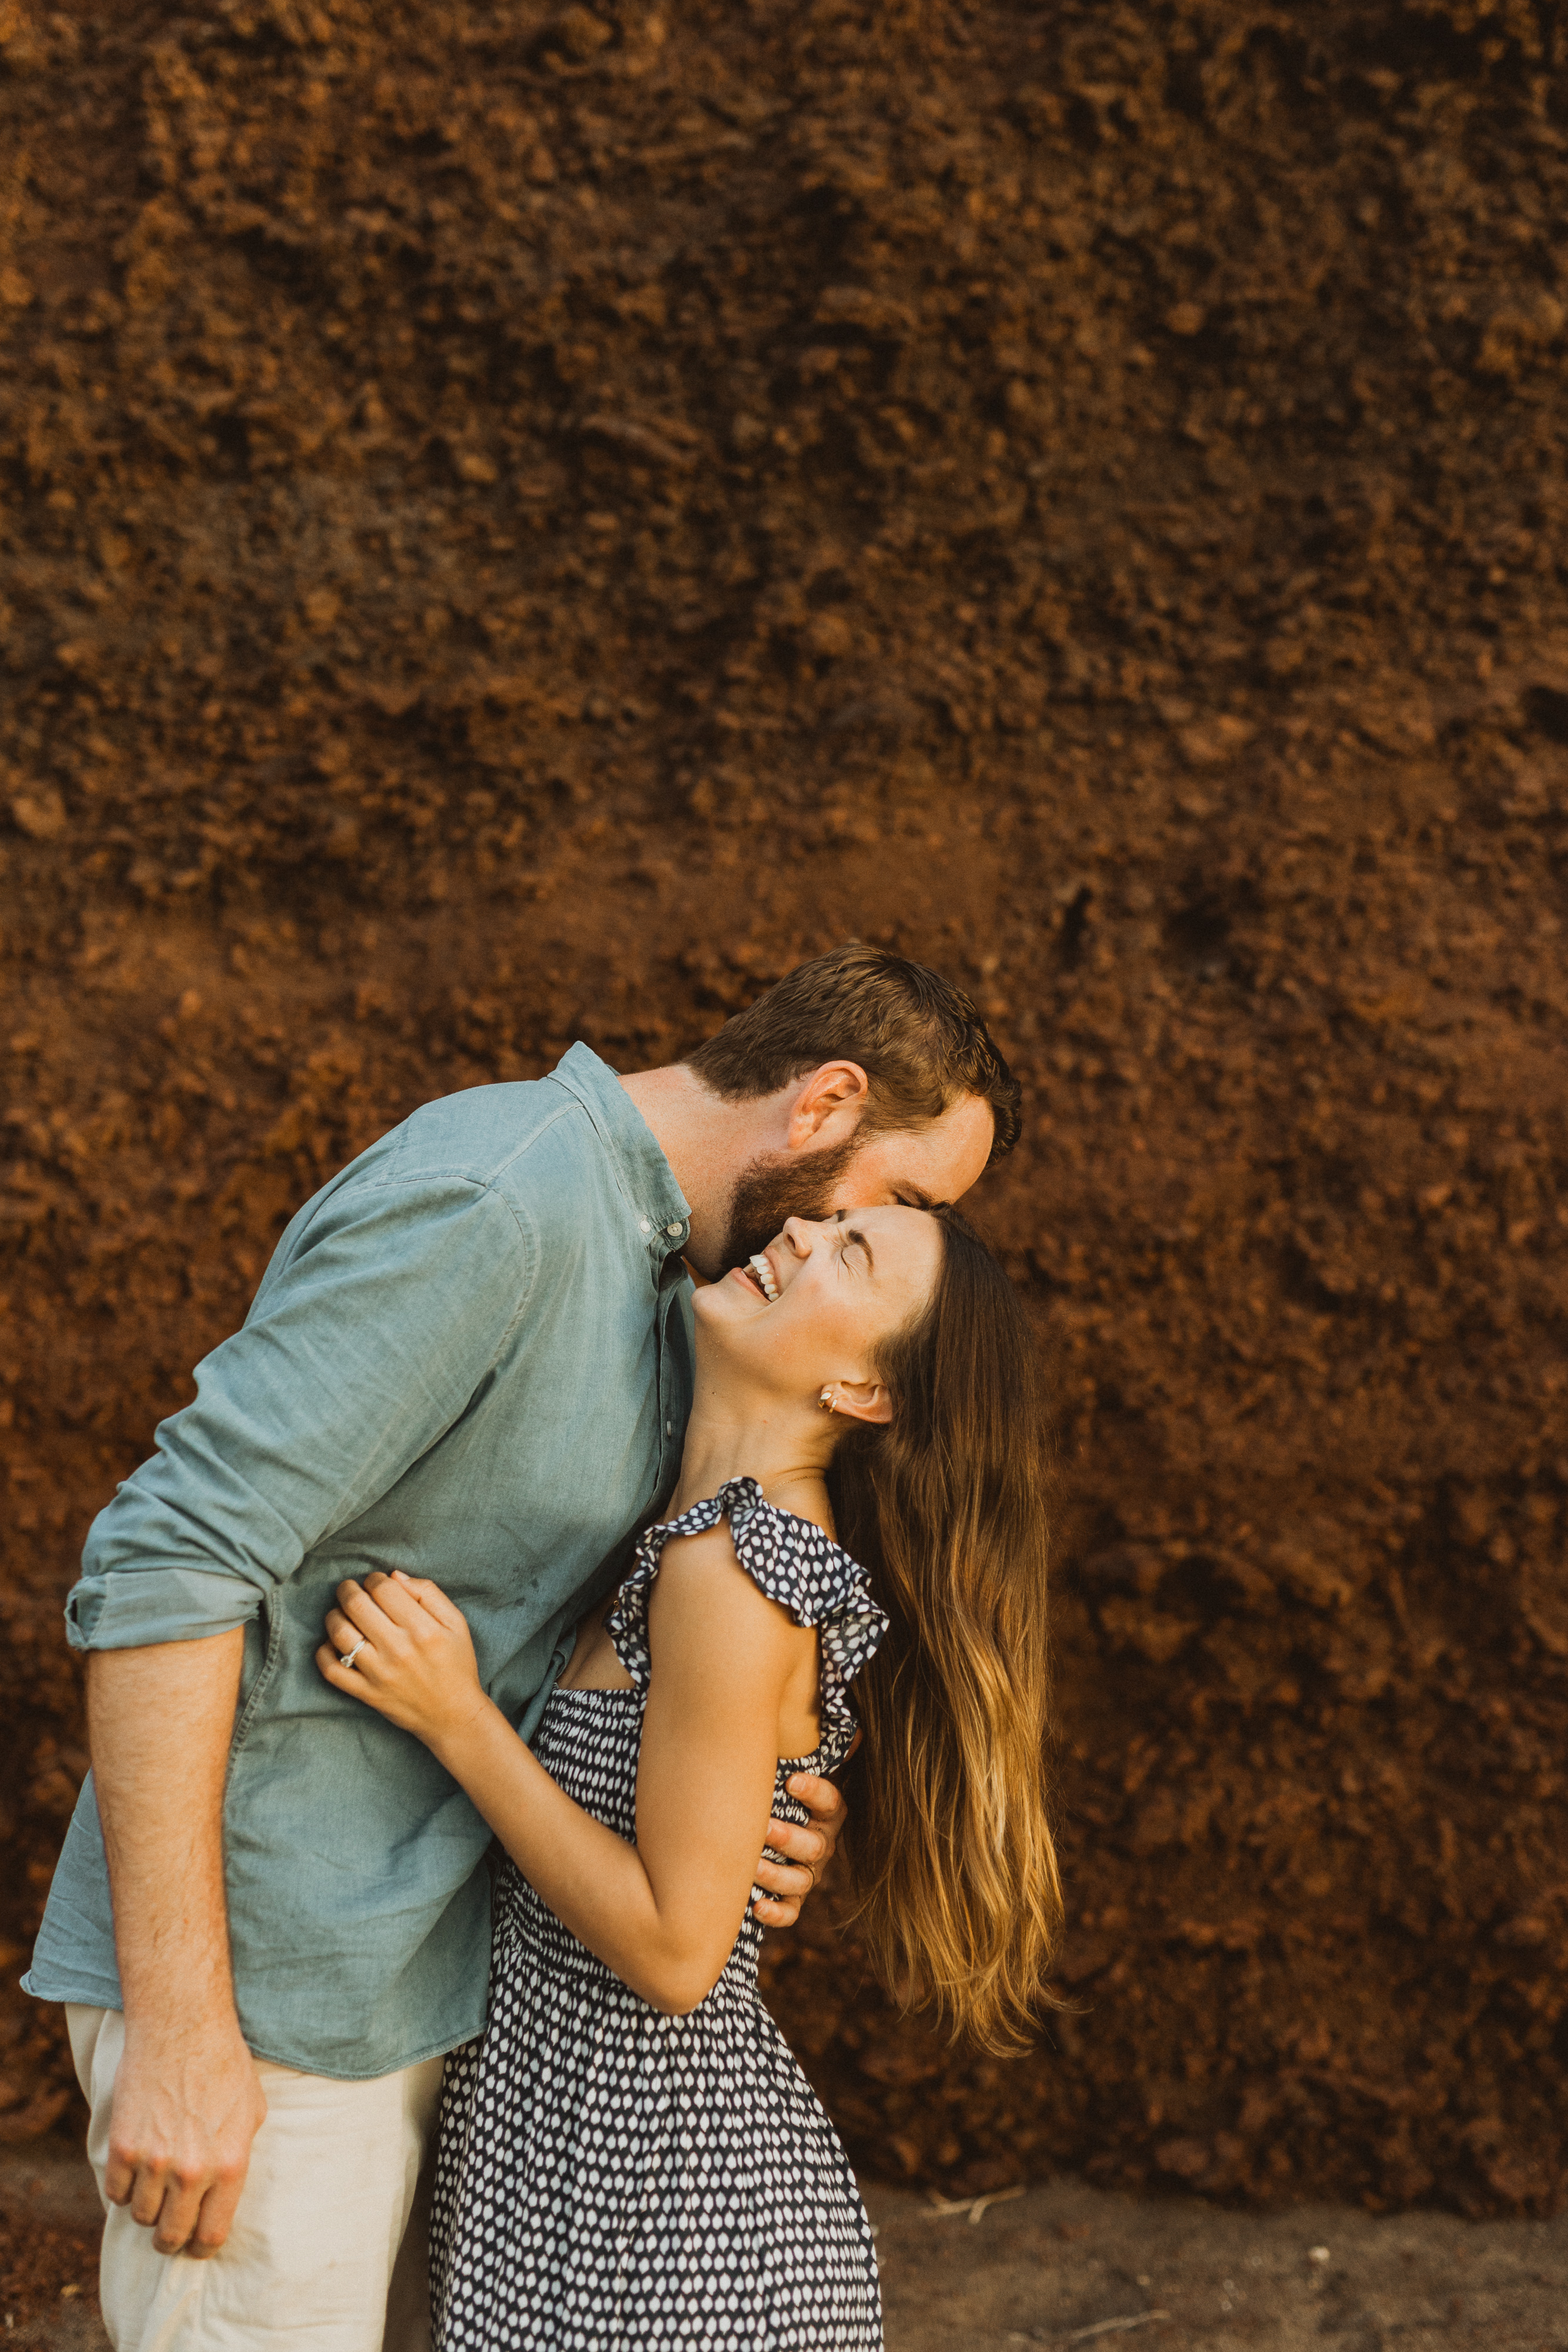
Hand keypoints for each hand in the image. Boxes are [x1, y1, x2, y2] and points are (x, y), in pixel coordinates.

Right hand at [105, 2011, 266, 2257]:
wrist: (182, 2026)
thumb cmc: (225, 2063)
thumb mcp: (251, 2111)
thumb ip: (238, 2155)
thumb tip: (224, 2190)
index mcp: (230, 2166)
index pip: (211, 2235)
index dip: (201, 2248)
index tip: (196, 2246)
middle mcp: (192, 2172)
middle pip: (171, 2236)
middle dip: (172, 2237)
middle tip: (171, 2226)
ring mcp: (154, 2162)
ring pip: (141, 2217)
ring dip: (148, 2208)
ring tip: (156, 2188)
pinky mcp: (123, 2147)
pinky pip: (116, 2193)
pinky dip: (124, 2188)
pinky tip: (136, 2170)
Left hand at [316, 1572, 488, 1754]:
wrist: (453, 1715)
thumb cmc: (456, 1665)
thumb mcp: (456, 1623)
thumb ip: (429, 1593)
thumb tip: (394, 1576)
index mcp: (423, 1629)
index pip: (384, 1589)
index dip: (375, 1578)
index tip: (376, 1582)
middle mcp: (399, 1650)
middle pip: (357, 1605)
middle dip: (348, 1589)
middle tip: (350, 1588)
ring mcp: (379, 1674)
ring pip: (340, 1634)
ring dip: (334, 1616)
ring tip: (341, 1613)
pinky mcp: (367, 1694)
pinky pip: (332, 1671)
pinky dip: (324, 1653)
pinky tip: (332, 1644)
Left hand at [752, 1749, 853, 1926]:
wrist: (752, 1826)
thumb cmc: (773, 1791)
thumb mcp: (787, 1767)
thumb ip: (806, 1748)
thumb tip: (848, 1726)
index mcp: (825, 1812)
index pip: (831, 1802)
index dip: (815, 1792)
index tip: (791, 1780)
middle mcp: (820, 1843)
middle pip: (815, 1846)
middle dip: (790, 1838)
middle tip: (765, 1828)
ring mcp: (806, 1872)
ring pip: (801, 1880)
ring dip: (778, 1874)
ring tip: (752, 1865)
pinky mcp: (789, 1898)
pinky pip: (789, 1911)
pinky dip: (775, 1911)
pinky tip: (756, 1905)